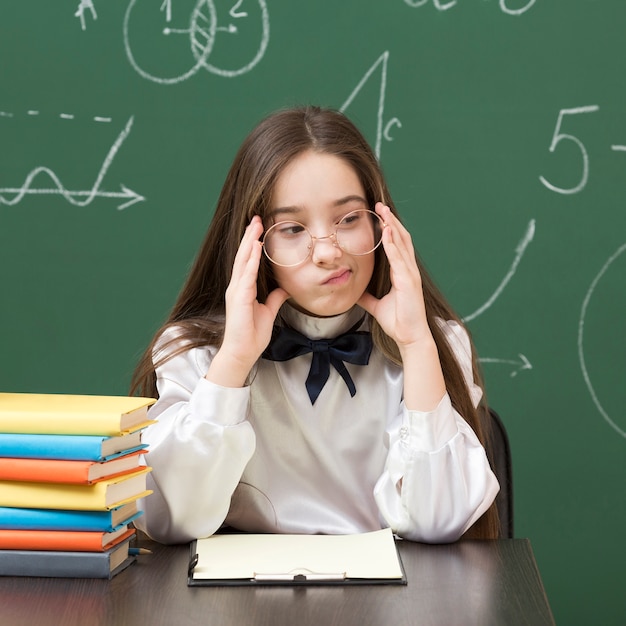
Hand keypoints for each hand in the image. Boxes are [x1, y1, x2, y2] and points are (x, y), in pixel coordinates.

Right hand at [206, 216, 288, 386]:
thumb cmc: (252, 335)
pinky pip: (246, 275)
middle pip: (243, 256)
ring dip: (249, 242)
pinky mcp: (239, 298)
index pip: (248, 261)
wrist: (242, 352)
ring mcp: (236, 291)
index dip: (252, 243)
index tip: (259, 228)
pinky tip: (255, 247)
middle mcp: (237, 286)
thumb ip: (274, 298)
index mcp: (243, 288)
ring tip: (255, 226)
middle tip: (256, 218)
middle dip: (250, 236)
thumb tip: (284, 287)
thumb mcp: (268, 311)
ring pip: (243, 261)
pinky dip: (251, 260)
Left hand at [359, 204, 444, 410]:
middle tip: (380, 205)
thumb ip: (367, 297)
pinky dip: (394, 245)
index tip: (379, 215)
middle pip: (401, 239)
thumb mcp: (376, 305)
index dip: (389, 229)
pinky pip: (399, 259)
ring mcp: (410, 274)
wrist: (409, 336)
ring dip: (393, 227)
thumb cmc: (398, 321)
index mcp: (401, 273)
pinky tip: (387, 233)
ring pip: (402, 244)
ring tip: (384, 212)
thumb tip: (354, 293)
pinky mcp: (408, 282)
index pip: (396, 245)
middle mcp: (408, 270)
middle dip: (391, 221)